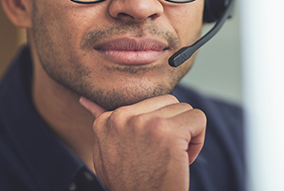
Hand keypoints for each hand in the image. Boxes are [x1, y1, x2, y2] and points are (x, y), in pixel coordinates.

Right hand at [79, 94, 205, 190]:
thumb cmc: (128, 184)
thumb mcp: (105, 153)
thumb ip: (102, 125)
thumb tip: (85, 100)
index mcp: (107, 120)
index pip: (147, 103)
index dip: (155, 128)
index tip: (149, 150)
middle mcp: (123, 117)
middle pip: (167, 101)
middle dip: (173, 124)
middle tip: (163, 153)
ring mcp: (146, 123)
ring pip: (183, 108)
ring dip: (185, 132)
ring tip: (172, 156)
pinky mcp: (168, 132)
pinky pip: (198, 118)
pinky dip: (199, 139)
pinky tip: (184, 159)